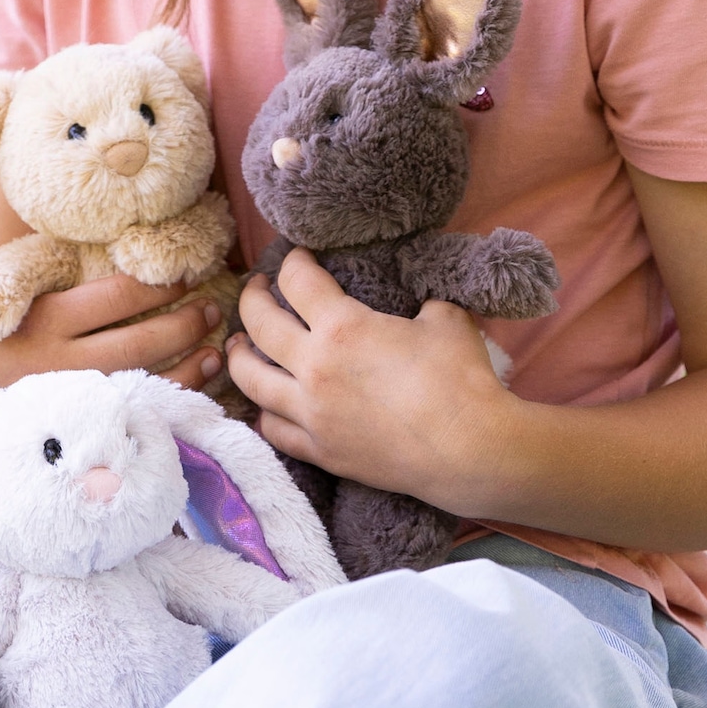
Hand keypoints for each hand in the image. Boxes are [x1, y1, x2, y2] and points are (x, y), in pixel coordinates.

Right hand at [0, 273, 229, 405]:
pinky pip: (133, 413)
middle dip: (186, 321)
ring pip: (147, 379)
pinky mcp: (74, 425)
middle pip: (144, 338)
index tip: (185, 271)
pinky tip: (193, 387)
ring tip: (215, 345)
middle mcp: (63, 360)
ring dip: (189, 362)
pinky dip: (171, 400)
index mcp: (45, 319)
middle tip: (214, 307)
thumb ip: (39, 272)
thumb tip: (88, 233)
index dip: (160, 282)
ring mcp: (72, 399)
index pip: (119, 295)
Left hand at [226, 253, 526, 512]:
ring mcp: (312, 413)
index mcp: (343, 327)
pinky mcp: (320, 450)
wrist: (468, 450)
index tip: (298, 257)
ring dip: (238, 355)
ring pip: (250, 379)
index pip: (298, 281)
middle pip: (259, 323)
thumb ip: (419, 301)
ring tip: (238, 344)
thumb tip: (415, 299)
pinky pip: (273, 429)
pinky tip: (264, 401)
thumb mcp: (445, 318)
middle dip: (253, 298)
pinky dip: (263, 411)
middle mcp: (314, 368)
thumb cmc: (461, 379)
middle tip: (258, 289)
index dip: (294, 261)